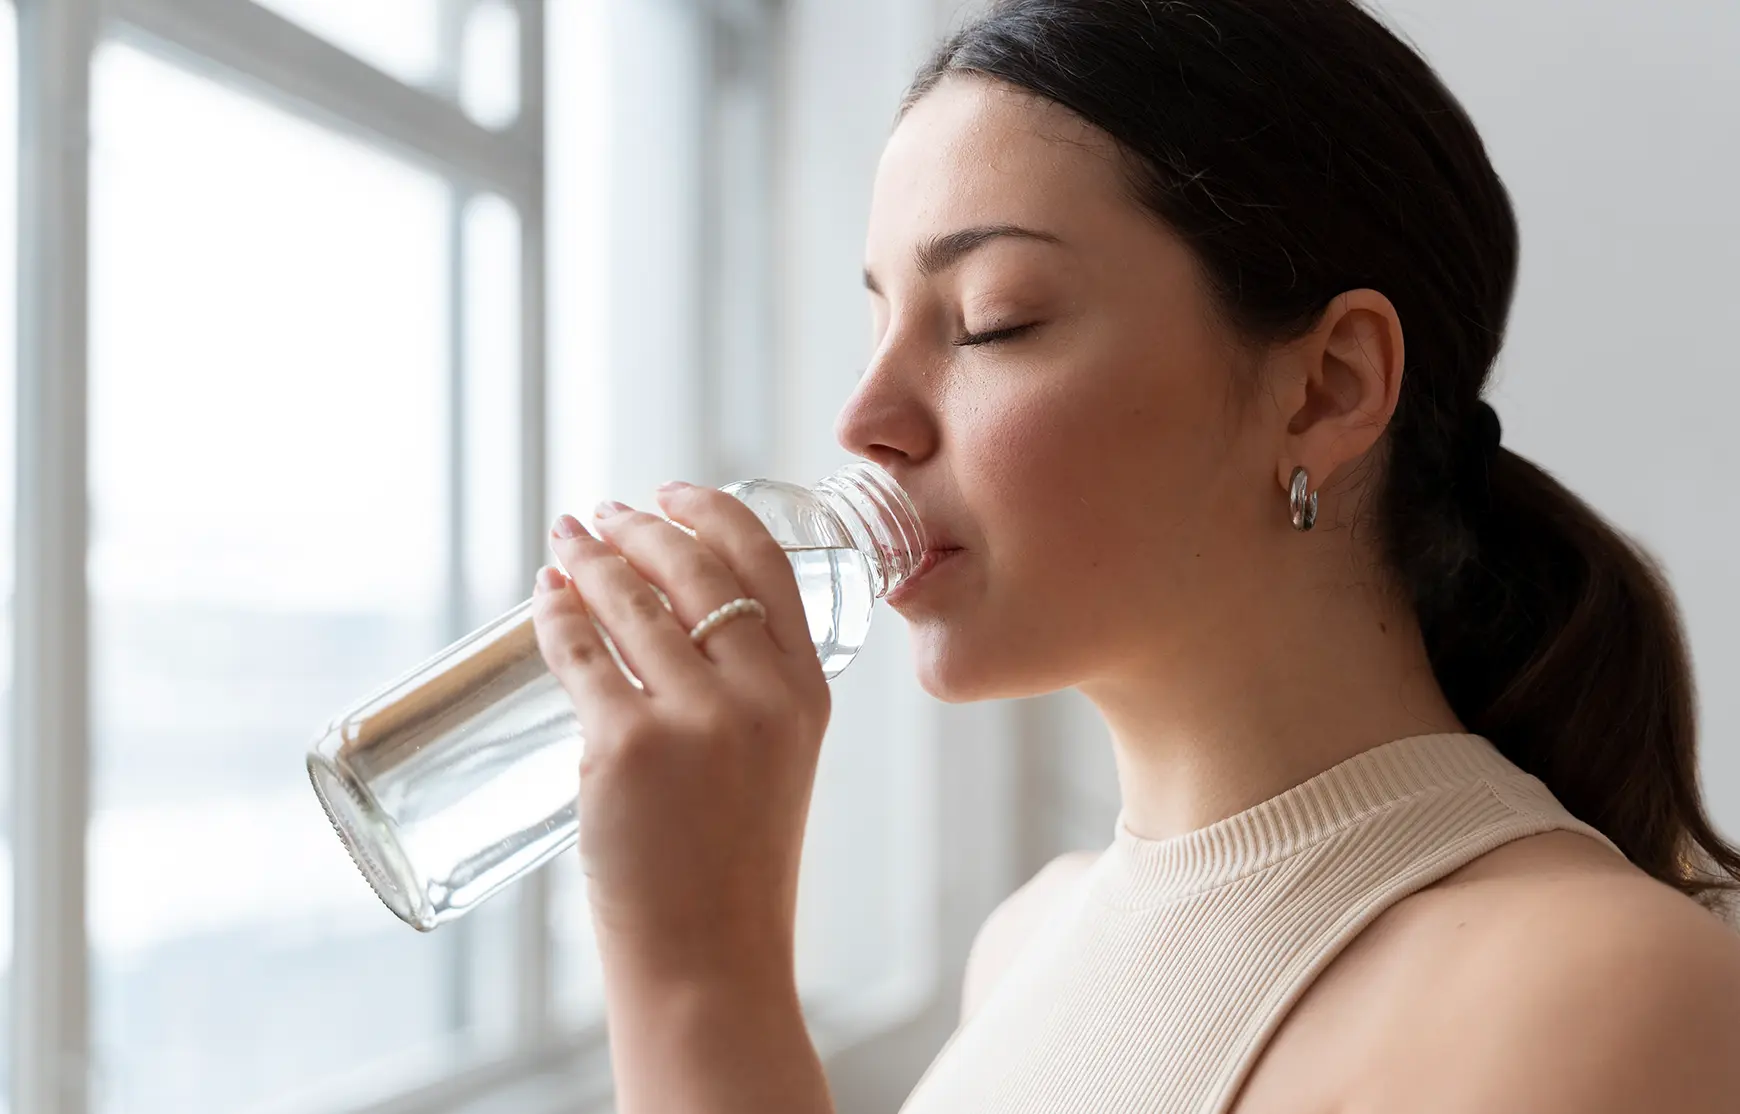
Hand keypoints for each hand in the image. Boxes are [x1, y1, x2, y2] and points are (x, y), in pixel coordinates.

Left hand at [530, 481, 830, 985]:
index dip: (713, 514)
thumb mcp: (778, 764)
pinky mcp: (627, 748)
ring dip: (590, 559)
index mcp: (808, 692)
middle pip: (694, 569)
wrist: (711, 958)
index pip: (767, 565)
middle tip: (604, 514)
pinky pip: (579, 653)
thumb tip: (661, 624)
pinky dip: (553, 614)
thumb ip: (749, 696)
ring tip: (565, 543)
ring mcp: (696, 719)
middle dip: (640, 528)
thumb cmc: (735, 869)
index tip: (673, 492)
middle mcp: (761, 694)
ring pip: (631, 603)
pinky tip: (543, 597)